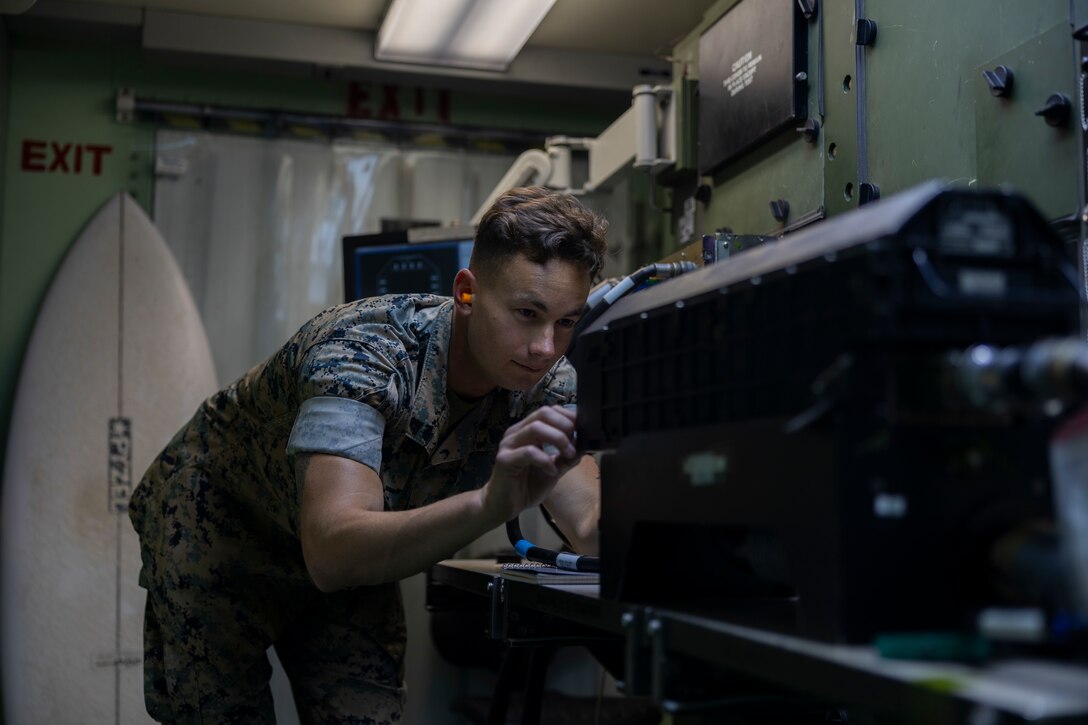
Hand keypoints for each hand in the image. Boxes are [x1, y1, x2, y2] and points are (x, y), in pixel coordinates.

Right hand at [480, 405, 581, 524]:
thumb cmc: (526, 486)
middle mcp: (517, 433)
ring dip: (558, 439)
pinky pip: (528, 452)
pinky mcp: (504, 460)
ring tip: (568, 455)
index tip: (581, 431)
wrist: (503, 506)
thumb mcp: (553, 469)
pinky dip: (545, 460)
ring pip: (536, 428)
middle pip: (543, 414)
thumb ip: (566, 457)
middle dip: (564, 426)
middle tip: (575, 444)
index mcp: (527, 431)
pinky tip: (552, 471)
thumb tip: (585, 445)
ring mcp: (509, 444)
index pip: (548, 411)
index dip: (567, 417)